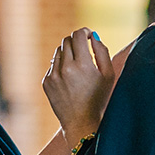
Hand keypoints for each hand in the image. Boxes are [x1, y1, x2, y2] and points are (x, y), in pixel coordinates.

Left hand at [43, 28, 114, 143]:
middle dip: (76, 41)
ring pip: (58, 51)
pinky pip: (53, 65)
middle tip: (84, 50)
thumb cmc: (99, 98)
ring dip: (68, 53)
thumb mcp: (108, 75)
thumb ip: (102, 51)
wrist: (81, 123)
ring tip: (78, 68)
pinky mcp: (46, 82)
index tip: (88, 35)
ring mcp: (53, 76)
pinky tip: (70, 80)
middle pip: (67, 40)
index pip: (77, 35)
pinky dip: (61, 67)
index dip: (84, 32)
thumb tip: (93, 36)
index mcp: (82, 65)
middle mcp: (65, 68)